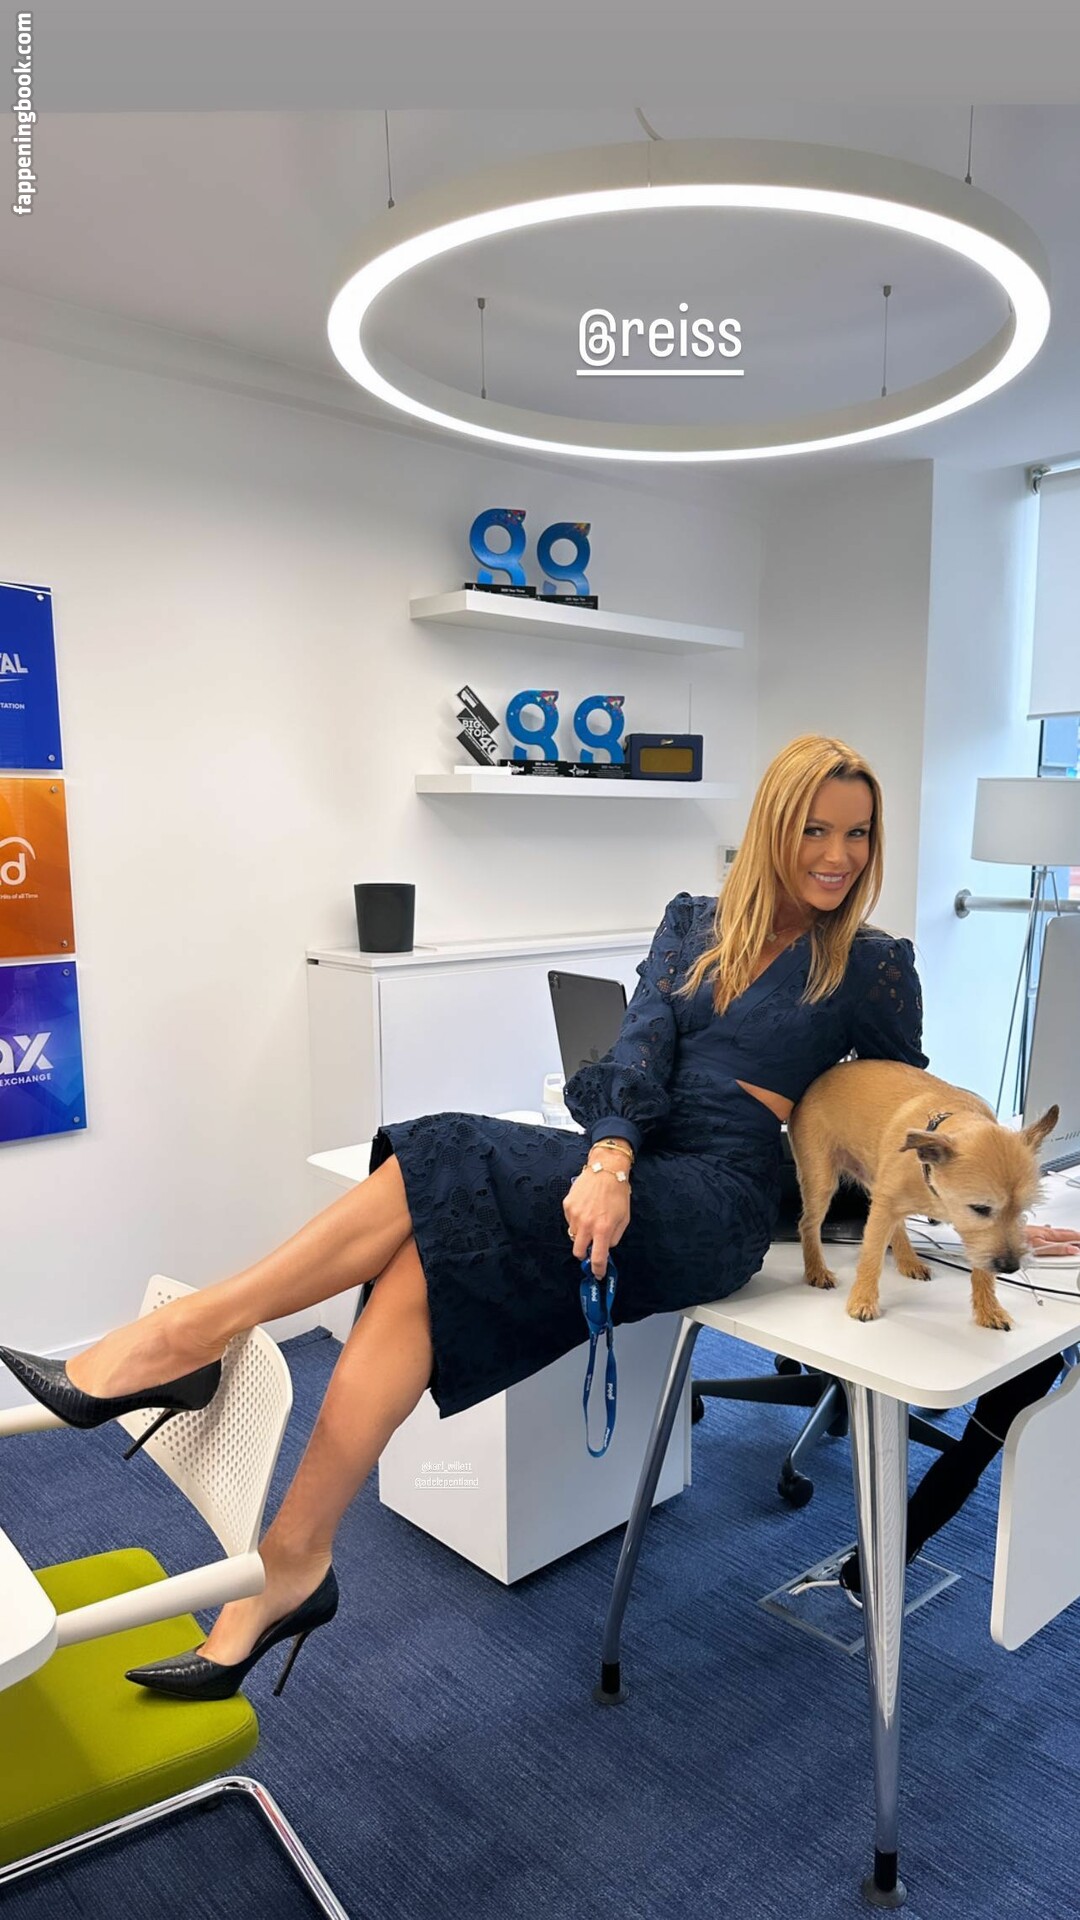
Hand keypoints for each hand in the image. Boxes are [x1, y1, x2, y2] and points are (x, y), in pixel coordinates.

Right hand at [563, 1151, 630, 1277]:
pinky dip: (577, 1220)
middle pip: (578, 1251)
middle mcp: (587, 1224)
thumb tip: (605, 1248)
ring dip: (581, 1233)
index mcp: (603, 1229)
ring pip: (573, 1235)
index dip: (597, 1269)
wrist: (606, 1170)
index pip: (597, 1258)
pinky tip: (585, 1208)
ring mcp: (575, 1215)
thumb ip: (614, 1237)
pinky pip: (570, 1221)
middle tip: (591, 1246)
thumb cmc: (618, 1194)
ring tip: (591, 1218)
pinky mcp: (567, 1205)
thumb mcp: (624, 1218)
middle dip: (584, 1253)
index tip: (597, 1273)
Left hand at [1024, 1223, 1079, 1256]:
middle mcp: (1047, 1230)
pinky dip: (1059, 1237)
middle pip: (1068, 1233)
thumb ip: (1057, 1248)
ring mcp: (1042, 1231)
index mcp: (1051, 1234)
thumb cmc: (1020, 1238)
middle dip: (1077, 1237)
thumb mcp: (1040, 1246)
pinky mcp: (1036, 1233)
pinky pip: (1052, 1234)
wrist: (1004, 1234)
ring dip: (1069, 1236)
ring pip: (1060, 1233)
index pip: (1072, 1236)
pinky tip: (1056, 1238)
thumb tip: (1073, 1249)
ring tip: (1075, 1240)